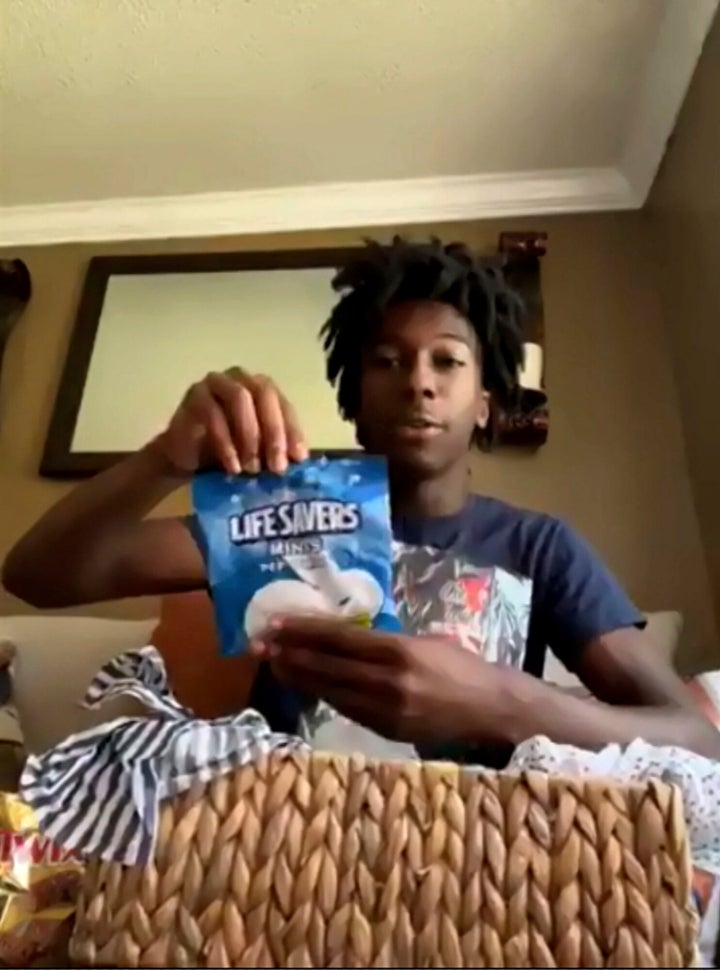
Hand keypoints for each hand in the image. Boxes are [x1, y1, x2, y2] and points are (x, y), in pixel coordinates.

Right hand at [154, 368, 307, 474]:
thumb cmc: (229, 452)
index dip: (293, 431)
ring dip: (250, 435)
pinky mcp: (195, 396)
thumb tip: (300, 460)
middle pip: (264, 394)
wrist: (189, 458)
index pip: (284, 405)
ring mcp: (216, 383)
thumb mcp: (259, 452)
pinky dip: (226, 443)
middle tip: (276, 467)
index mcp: (263, 390)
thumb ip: (278, 450)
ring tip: (252, 468)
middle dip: (274, 431)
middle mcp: (242, 379)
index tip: (298, 459)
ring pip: (239, 398)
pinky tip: (233, 466)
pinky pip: (212, 413)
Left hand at [253, 615, 503, 743]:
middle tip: (259, 645)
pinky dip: (323, 697)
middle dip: (290, 655)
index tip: (276, 624)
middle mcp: (388, 682)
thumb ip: (386, 641)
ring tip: (273, 665)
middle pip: (328, 667)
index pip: (340, 639)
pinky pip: (346, 711)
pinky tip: (305, 688)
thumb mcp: (426, 641)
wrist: (493, 710)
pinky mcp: (387, 732)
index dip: (304, 632)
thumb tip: (346, 636)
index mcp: (400, 651)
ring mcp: (386, 711)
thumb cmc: (463, 666)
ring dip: (299, 678)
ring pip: (331, 692)